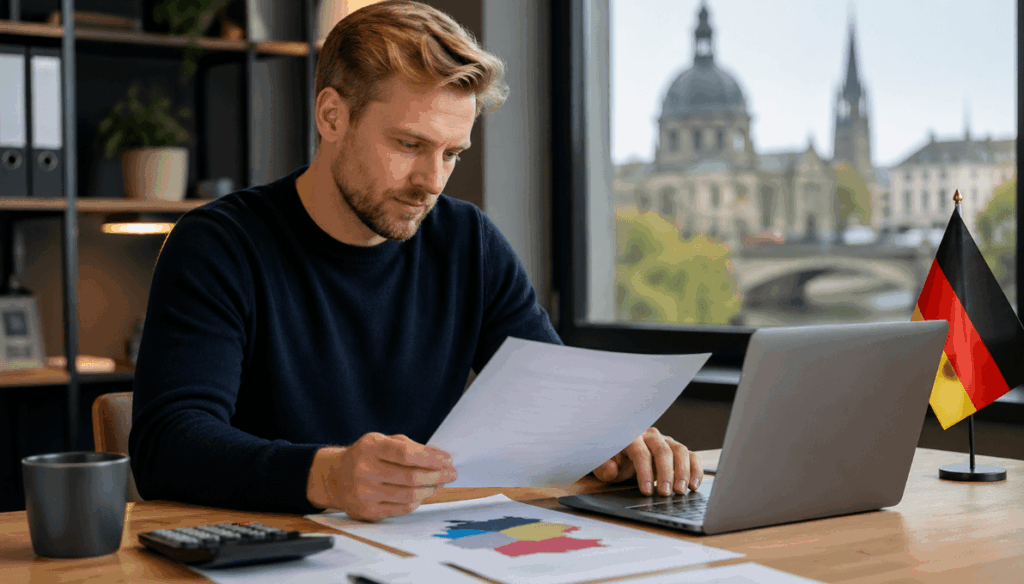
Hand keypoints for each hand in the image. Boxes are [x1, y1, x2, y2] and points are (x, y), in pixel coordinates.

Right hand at [306, 433, 457, 520]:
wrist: (334, 478)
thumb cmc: (365, 456)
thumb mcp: (383, 442)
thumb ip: (412, 447)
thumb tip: (442, 456)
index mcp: (370, 448)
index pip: (406, 454)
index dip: (431, 458)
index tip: (448, 460)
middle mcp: (364, 471)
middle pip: (411, 478)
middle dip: (438, 476)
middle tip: (452, 473)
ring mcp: (365, 493)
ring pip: (409, 496)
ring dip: (431, 490)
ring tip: (440, 483)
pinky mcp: (368, 511)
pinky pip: (402, 508)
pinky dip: (418, 500)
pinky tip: (425, 493)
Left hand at [592, 427, 701, 495]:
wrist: (621, 454)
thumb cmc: (613, 459)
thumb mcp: (602, 464)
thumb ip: (604, 467)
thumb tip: (612, 470)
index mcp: (631, 437)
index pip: (641, 453)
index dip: (644, 472)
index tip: (646, 491)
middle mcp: (650, 436)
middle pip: (663, 451)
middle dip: (666, 473)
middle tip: (666, 493)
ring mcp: (666, 441)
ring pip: (680, 451)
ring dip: (683, 472)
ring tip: (681, 491)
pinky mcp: (676, 450)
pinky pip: (691, 455)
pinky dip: (695, 469)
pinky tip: (694, 484)